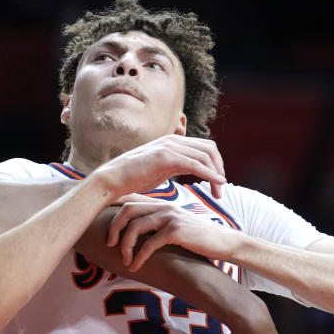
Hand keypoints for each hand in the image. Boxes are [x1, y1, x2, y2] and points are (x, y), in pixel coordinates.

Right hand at [92, 134, 225, 200]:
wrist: (112, 179)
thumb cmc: (133, 178)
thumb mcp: (160, 169)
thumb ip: (176, 166)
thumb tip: (189, 169)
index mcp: (173, 142)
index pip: (204, 147)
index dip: (216, 163)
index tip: (217, 182)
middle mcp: (173, 140)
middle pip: (209, 149)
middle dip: (220, 168)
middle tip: (220, 188)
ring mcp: (169, 146)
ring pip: (205, 156)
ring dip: (216, 175)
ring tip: (218, 193)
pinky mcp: (165, 157)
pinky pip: (195, 164)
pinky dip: (210, 175)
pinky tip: (217, 184)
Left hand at [107, 199, 241, 270]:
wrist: (222, 242)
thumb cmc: (196, 238)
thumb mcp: (174, 227)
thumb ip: (157, 225)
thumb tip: (137, 233)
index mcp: (161, 204)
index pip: (131, 200)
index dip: (113, 208)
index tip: (98, 220)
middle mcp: (163, 206)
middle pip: (128, 210)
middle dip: (114, 227)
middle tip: (109, 244)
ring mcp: (169, 216)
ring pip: (135, 227)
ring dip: (126, 246)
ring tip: (125, 261)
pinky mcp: (176, 230)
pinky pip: (149, 243)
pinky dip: (139, 256)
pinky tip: (136, 266)